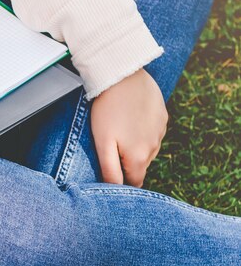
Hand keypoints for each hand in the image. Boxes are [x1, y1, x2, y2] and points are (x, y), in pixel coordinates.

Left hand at [90, 68, 167, 186]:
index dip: (123, 182)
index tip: (111, 175)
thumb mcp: (102, 143)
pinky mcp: (162, 115)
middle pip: (140, 165)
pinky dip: (141, 130)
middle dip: (127, 163)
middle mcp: (155, 147)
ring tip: (118, 131)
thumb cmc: (107, 110)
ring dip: (135, 145)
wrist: (123, 76)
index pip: (134, 182)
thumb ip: (110, 169)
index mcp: (140, 158)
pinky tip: (129, 118)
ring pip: (147, 148)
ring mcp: (161, 130)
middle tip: (110, 148)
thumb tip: (116, 189)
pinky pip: (152, 131)